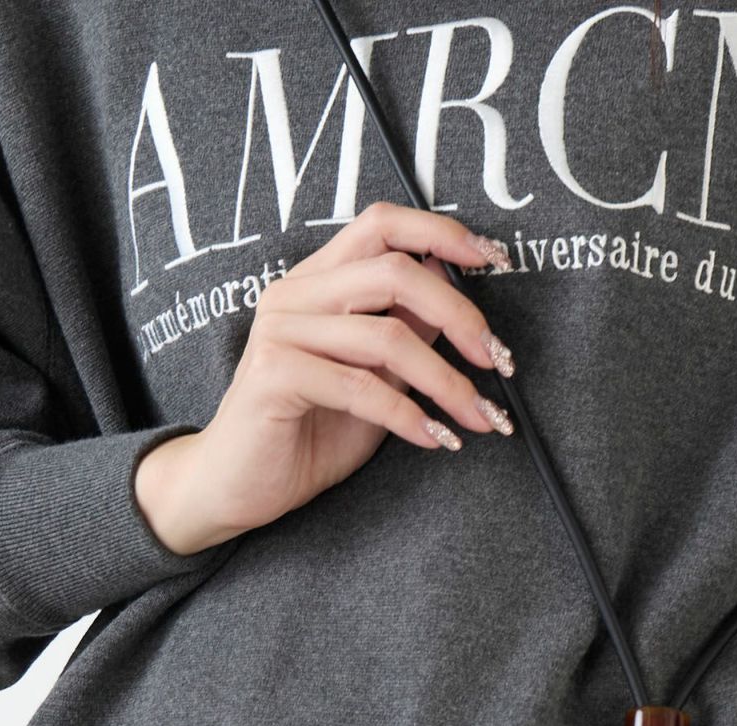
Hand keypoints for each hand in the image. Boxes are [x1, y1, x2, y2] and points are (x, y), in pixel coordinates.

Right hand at [133, 201, 517, 555]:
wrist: (237, 488)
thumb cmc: (307, 434)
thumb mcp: (374, 380)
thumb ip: (406, 339)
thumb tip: (459, 310)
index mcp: (318, 282)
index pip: (382, 224)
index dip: (443, 234)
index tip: (495, 262)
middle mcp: (295, 294)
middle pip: (396, 271)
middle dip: (461, 316)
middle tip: (499, 362)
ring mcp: (280, 330)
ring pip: (388, 337)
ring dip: (448, 382)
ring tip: (480, 418)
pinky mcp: (274, 374)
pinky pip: (362, 388)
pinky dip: (409, 416)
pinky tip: (436, 440)